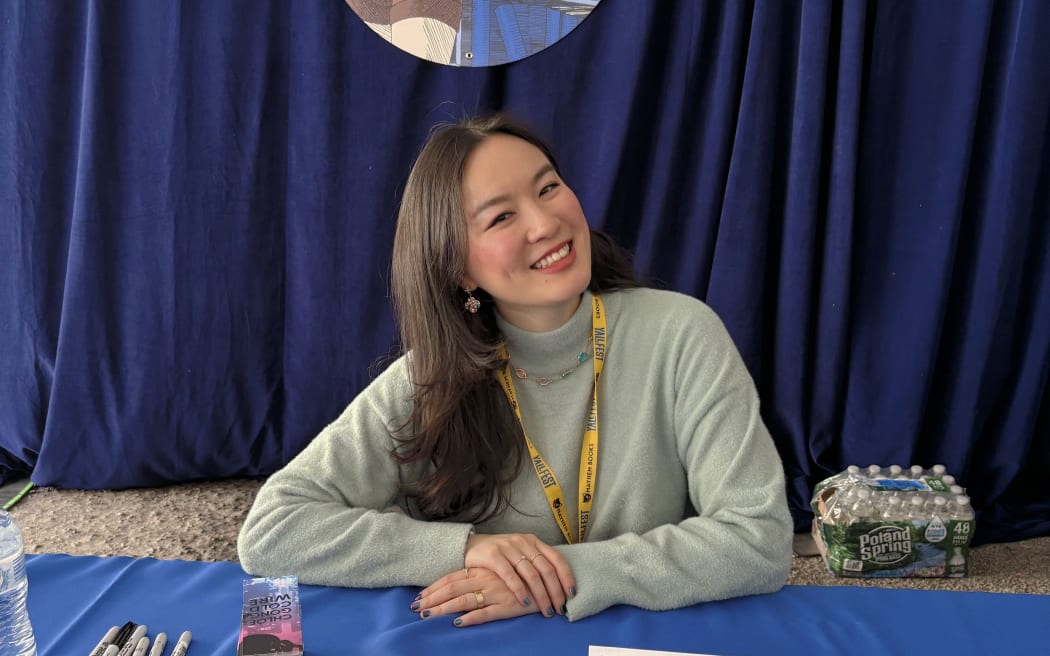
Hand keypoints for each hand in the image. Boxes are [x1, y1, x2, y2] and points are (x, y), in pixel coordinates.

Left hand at [414, 567, 536, 626]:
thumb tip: (459, 586)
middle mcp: (485, 579)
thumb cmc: (521, 578)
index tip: (418, 597)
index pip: (451, 578)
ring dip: (443, 609)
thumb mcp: (498, 573)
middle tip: (414, 608)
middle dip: (431, 599)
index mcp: (482, 570)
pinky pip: (485, 613)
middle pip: (452, 589)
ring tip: (426, 616)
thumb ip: (480, 577)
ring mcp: (495, 592)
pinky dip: (470, 619)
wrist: (549, 581)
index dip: (434, 588)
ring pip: (463, 600)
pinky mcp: (506, 606)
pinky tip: (457, 623)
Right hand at [463, 533, 573, 617]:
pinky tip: (525, 602)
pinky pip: (511, 576)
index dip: (566, 577)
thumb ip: (536, 563)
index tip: (572, 594)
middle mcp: (524, 542)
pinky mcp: (494, 556)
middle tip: (559, 608)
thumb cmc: (499, 554)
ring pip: (531, 574)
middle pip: (546, 569)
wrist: (470, 546)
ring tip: (546, 610)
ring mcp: (508, 548)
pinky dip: (520, 590)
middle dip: (555, 591)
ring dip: (541, 595)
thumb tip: (558, 585)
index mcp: (533, 541)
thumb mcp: (520, 553)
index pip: (557, 558)